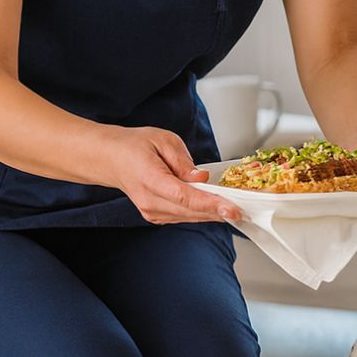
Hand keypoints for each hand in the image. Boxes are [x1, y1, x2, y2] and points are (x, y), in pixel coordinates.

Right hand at [100, 126, 240, 224]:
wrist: (110, 159)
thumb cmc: (135, 146)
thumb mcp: (162, 140)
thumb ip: (183, 161)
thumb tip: (202, 177)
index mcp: (150, 179)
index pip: (185, 196)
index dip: (211, 204)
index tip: (232, 208)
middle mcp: (150, 201)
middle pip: (191, 211)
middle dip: (219, 211)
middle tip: (245, 210)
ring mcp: (151, 212)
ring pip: (189, 217)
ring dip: (213, 214)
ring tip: (236, 208)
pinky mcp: (156, 216)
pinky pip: (183, 216)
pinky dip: (201, 213)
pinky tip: (216, 207)